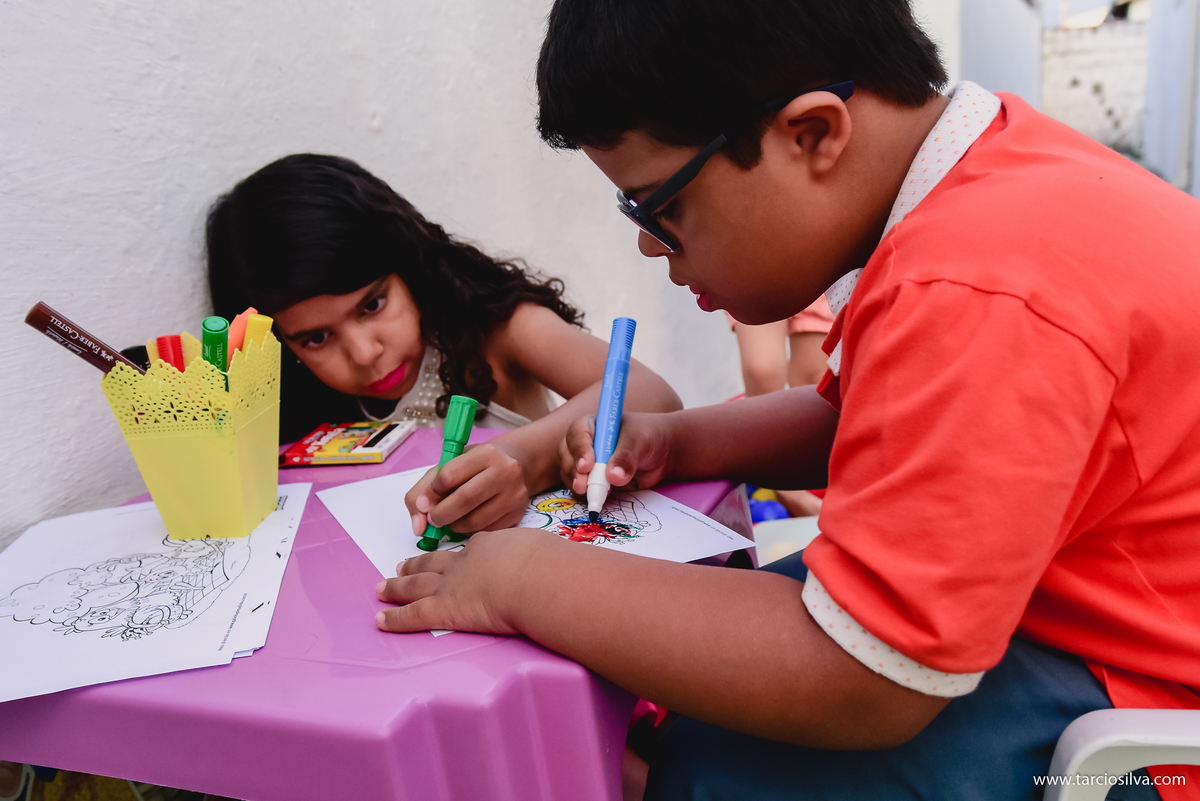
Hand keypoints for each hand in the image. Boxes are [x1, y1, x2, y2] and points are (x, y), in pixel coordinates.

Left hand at [375, 527, 559, 632]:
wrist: (535, 577)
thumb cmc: (548, 563)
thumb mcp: (542, 550)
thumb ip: (539, 557)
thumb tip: (553, 565)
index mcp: (490, 546)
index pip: (468, 549)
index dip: (453, 555)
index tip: (448, 556)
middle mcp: (464, 562)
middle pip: (434, 563)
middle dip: (416, 565)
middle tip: (400, 565)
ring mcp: (452, 585)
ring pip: (417, 585)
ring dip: (398, 587)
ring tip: (383, 587)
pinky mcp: (445, 609)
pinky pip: (414, 615)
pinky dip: (395, 618)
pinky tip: (381, 620)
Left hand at [405, 443, 530, 535]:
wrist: (516, 464)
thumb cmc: (476, 466)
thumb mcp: (450, 465)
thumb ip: (423, 491)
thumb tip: (418, 526)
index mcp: (485, 453)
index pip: (448, 476)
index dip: (431, 493)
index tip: (426, 501)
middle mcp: (504, 472)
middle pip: (464, 500)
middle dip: (440, 515)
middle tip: (433, 519)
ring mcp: (514, 495)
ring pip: (475, 522)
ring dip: (454, 527)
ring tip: (451, 520)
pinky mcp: (518, 514)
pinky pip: (486, 532)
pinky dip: (470, 532)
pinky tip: (468, 521)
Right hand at [559, 411, 676, 495]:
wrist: (661, 454)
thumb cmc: (649, 437)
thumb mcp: (640, 442)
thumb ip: (626, 457)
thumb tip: (613, 477)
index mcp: (593, 424)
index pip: (577, 433)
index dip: (579, 449)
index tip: (587, 466)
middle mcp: (585, 442)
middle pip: (567, 454)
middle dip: (573, 471)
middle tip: (583, 486)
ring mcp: (587, 462)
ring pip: (569, 472)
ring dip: (577, 484)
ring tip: (594, 495)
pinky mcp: (592, 480)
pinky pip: (580, 488)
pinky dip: (585, 495)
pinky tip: (597, 499)